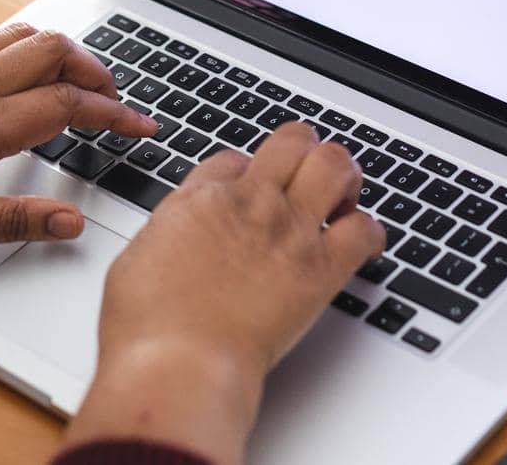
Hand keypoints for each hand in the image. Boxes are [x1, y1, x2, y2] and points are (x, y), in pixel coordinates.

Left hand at [0, 23, 157, 247]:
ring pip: (26, 36)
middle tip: (117, 104)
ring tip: (84, 85)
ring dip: (67, 53)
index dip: (112, 115)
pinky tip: (30, 74)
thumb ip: (7, 223)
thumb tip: (66, 223)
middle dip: (98, 72)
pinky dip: (31, 48)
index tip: (141, 128)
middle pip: (54, 52)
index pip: (64, 107)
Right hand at [63, 122, 386, 464]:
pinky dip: (371, 233)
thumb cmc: (147, 328)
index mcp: (200, 199)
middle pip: (292, 141)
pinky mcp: (320, 269)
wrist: (177, 365)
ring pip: (334, 164)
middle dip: (305, 151)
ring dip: (345, 176)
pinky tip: (364, 247)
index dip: (247, 172)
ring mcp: (288, 230)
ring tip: (343, 197)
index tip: (251, 192)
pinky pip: (364, 230)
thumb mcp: (135, 260)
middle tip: (309, 176)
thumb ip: (165, 235)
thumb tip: (174, 236)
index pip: (234, 159)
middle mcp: (249, 202)